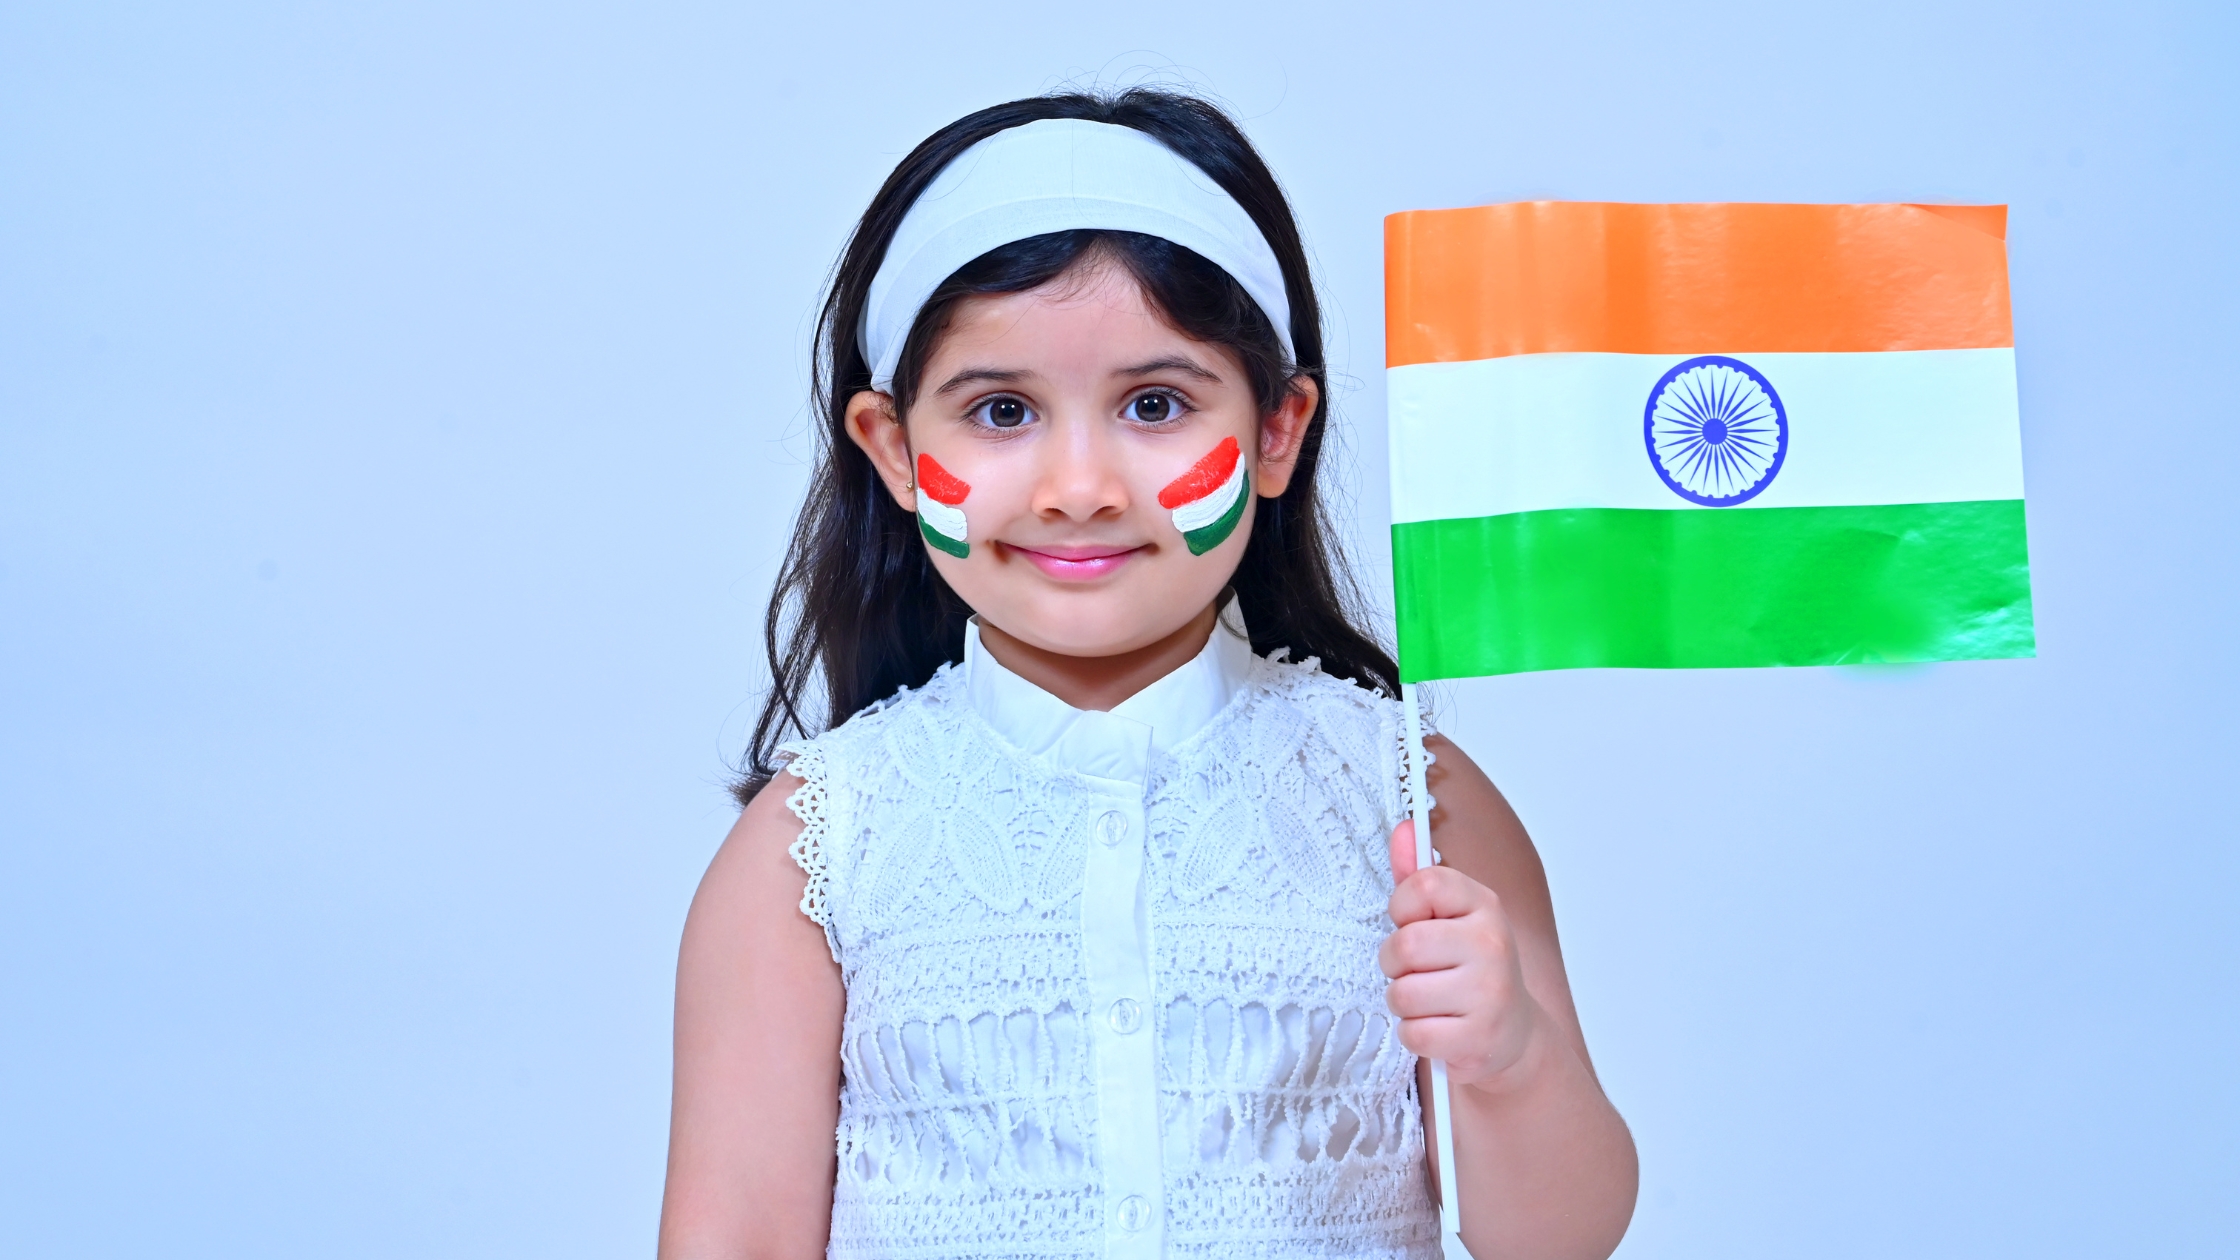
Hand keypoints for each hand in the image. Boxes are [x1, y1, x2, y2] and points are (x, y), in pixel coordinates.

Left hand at [1380, 819, 1546, 1089]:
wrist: (1513, 1035)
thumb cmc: (1470, 970)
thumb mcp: (1449, 918)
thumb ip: (1420, 876)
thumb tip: (1404, 827)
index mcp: (1484, 906)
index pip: (1423, 885)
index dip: (1403, 907)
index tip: (1414, 922)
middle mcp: (1492, 945)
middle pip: (1404, 945)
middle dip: (1394, 963)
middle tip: (1415, 970)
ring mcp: (1490, 994)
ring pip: (1402, 994)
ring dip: (1403, 1002)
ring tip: (1429, 1001)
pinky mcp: (1479, 1039)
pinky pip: (1414, 1033)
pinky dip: (1415, 1035)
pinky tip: (1439, 1028)